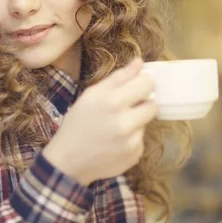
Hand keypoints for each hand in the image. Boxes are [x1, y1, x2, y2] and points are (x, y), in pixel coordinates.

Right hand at [42, 58, 156, 185]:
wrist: (68, 160)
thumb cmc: (77, 122)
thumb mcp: (91, 95)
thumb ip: (118, 77)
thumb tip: (140, 62)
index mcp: (113, 101)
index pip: (147, 84)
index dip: (144, 82)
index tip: (137, 85)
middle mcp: (126, 122)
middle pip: (153, 105)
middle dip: (142, 103)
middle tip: (126, 107)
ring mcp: (132, 142)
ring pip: (146, 123)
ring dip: (136, 122)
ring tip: (116, 126)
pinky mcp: (135, 156)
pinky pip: (141, 140)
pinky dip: (132, 139)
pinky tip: (115, 142)